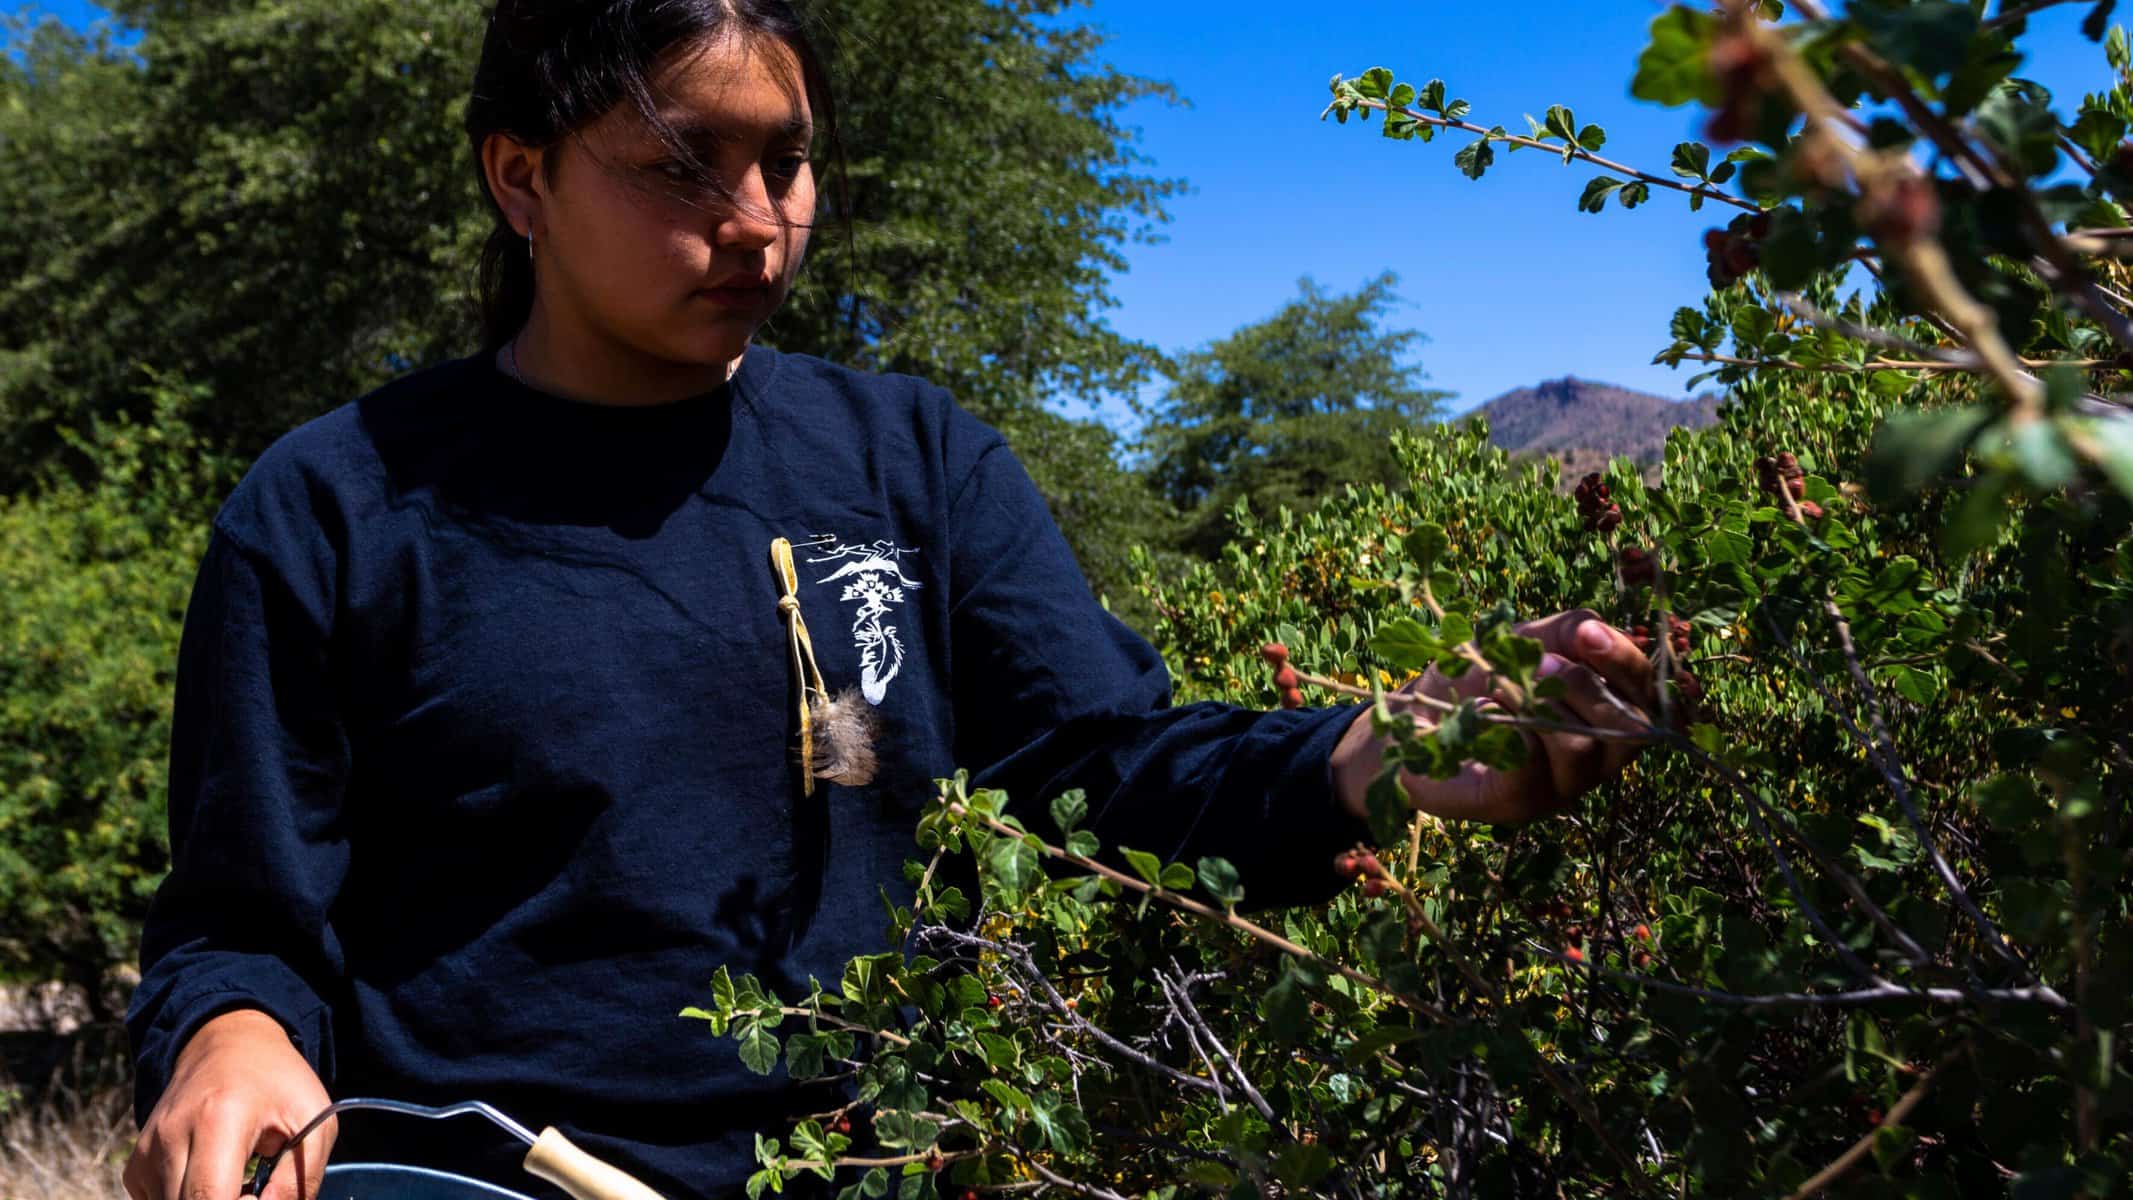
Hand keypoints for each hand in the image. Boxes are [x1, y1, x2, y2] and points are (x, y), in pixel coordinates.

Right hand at [124, 1008, 335, 1199]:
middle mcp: (170, 1137)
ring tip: (239, 1186)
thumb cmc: (278, 1084)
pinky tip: (215, 1183)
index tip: (260, 1196)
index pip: (207, 1198)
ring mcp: (147, 1152)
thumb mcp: (314, 1120)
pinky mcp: (136, 1166)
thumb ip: (299, 1180)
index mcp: (218, 1120)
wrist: (228, 1047)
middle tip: (255, 1192)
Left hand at [1330, 609, 1658, 824]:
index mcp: (1609, 716)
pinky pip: (1530, 765)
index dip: (1625, 663)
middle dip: (1585, 686)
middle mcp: (1597, 759)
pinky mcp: (1516, 804)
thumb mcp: (1525, 640)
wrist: (1414, 717)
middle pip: (1632, 730)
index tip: (1588, 633)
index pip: (1648, 697)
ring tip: (1502, 685)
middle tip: (1540, 663)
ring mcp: (1560, 786)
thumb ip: (1567, 631)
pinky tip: (1482, 713)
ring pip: (1583, 748)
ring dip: (1542, 704)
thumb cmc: (1478, 677)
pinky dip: (1506, 728)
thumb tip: (1592, 629)